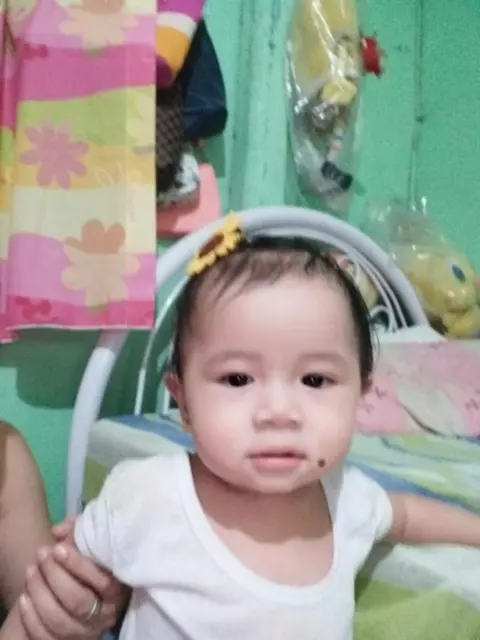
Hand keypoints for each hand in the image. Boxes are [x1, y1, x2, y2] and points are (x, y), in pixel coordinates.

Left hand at [19, 518, 129, 638]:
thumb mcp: (91, 544)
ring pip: (59, 620)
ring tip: (30, 569)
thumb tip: (59, 531)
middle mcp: (104, 614)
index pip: (103, 581)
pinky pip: (44, 636)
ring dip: (40, 593)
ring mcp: (84, 631)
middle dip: (55, 576)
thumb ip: (78, 531)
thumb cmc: (90, 563)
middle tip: (42, 553)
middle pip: (78, 601)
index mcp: (118, 589)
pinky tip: (23, 597)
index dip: (78, 565)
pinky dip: (31, 618)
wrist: (84, 590)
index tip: (58, 548)